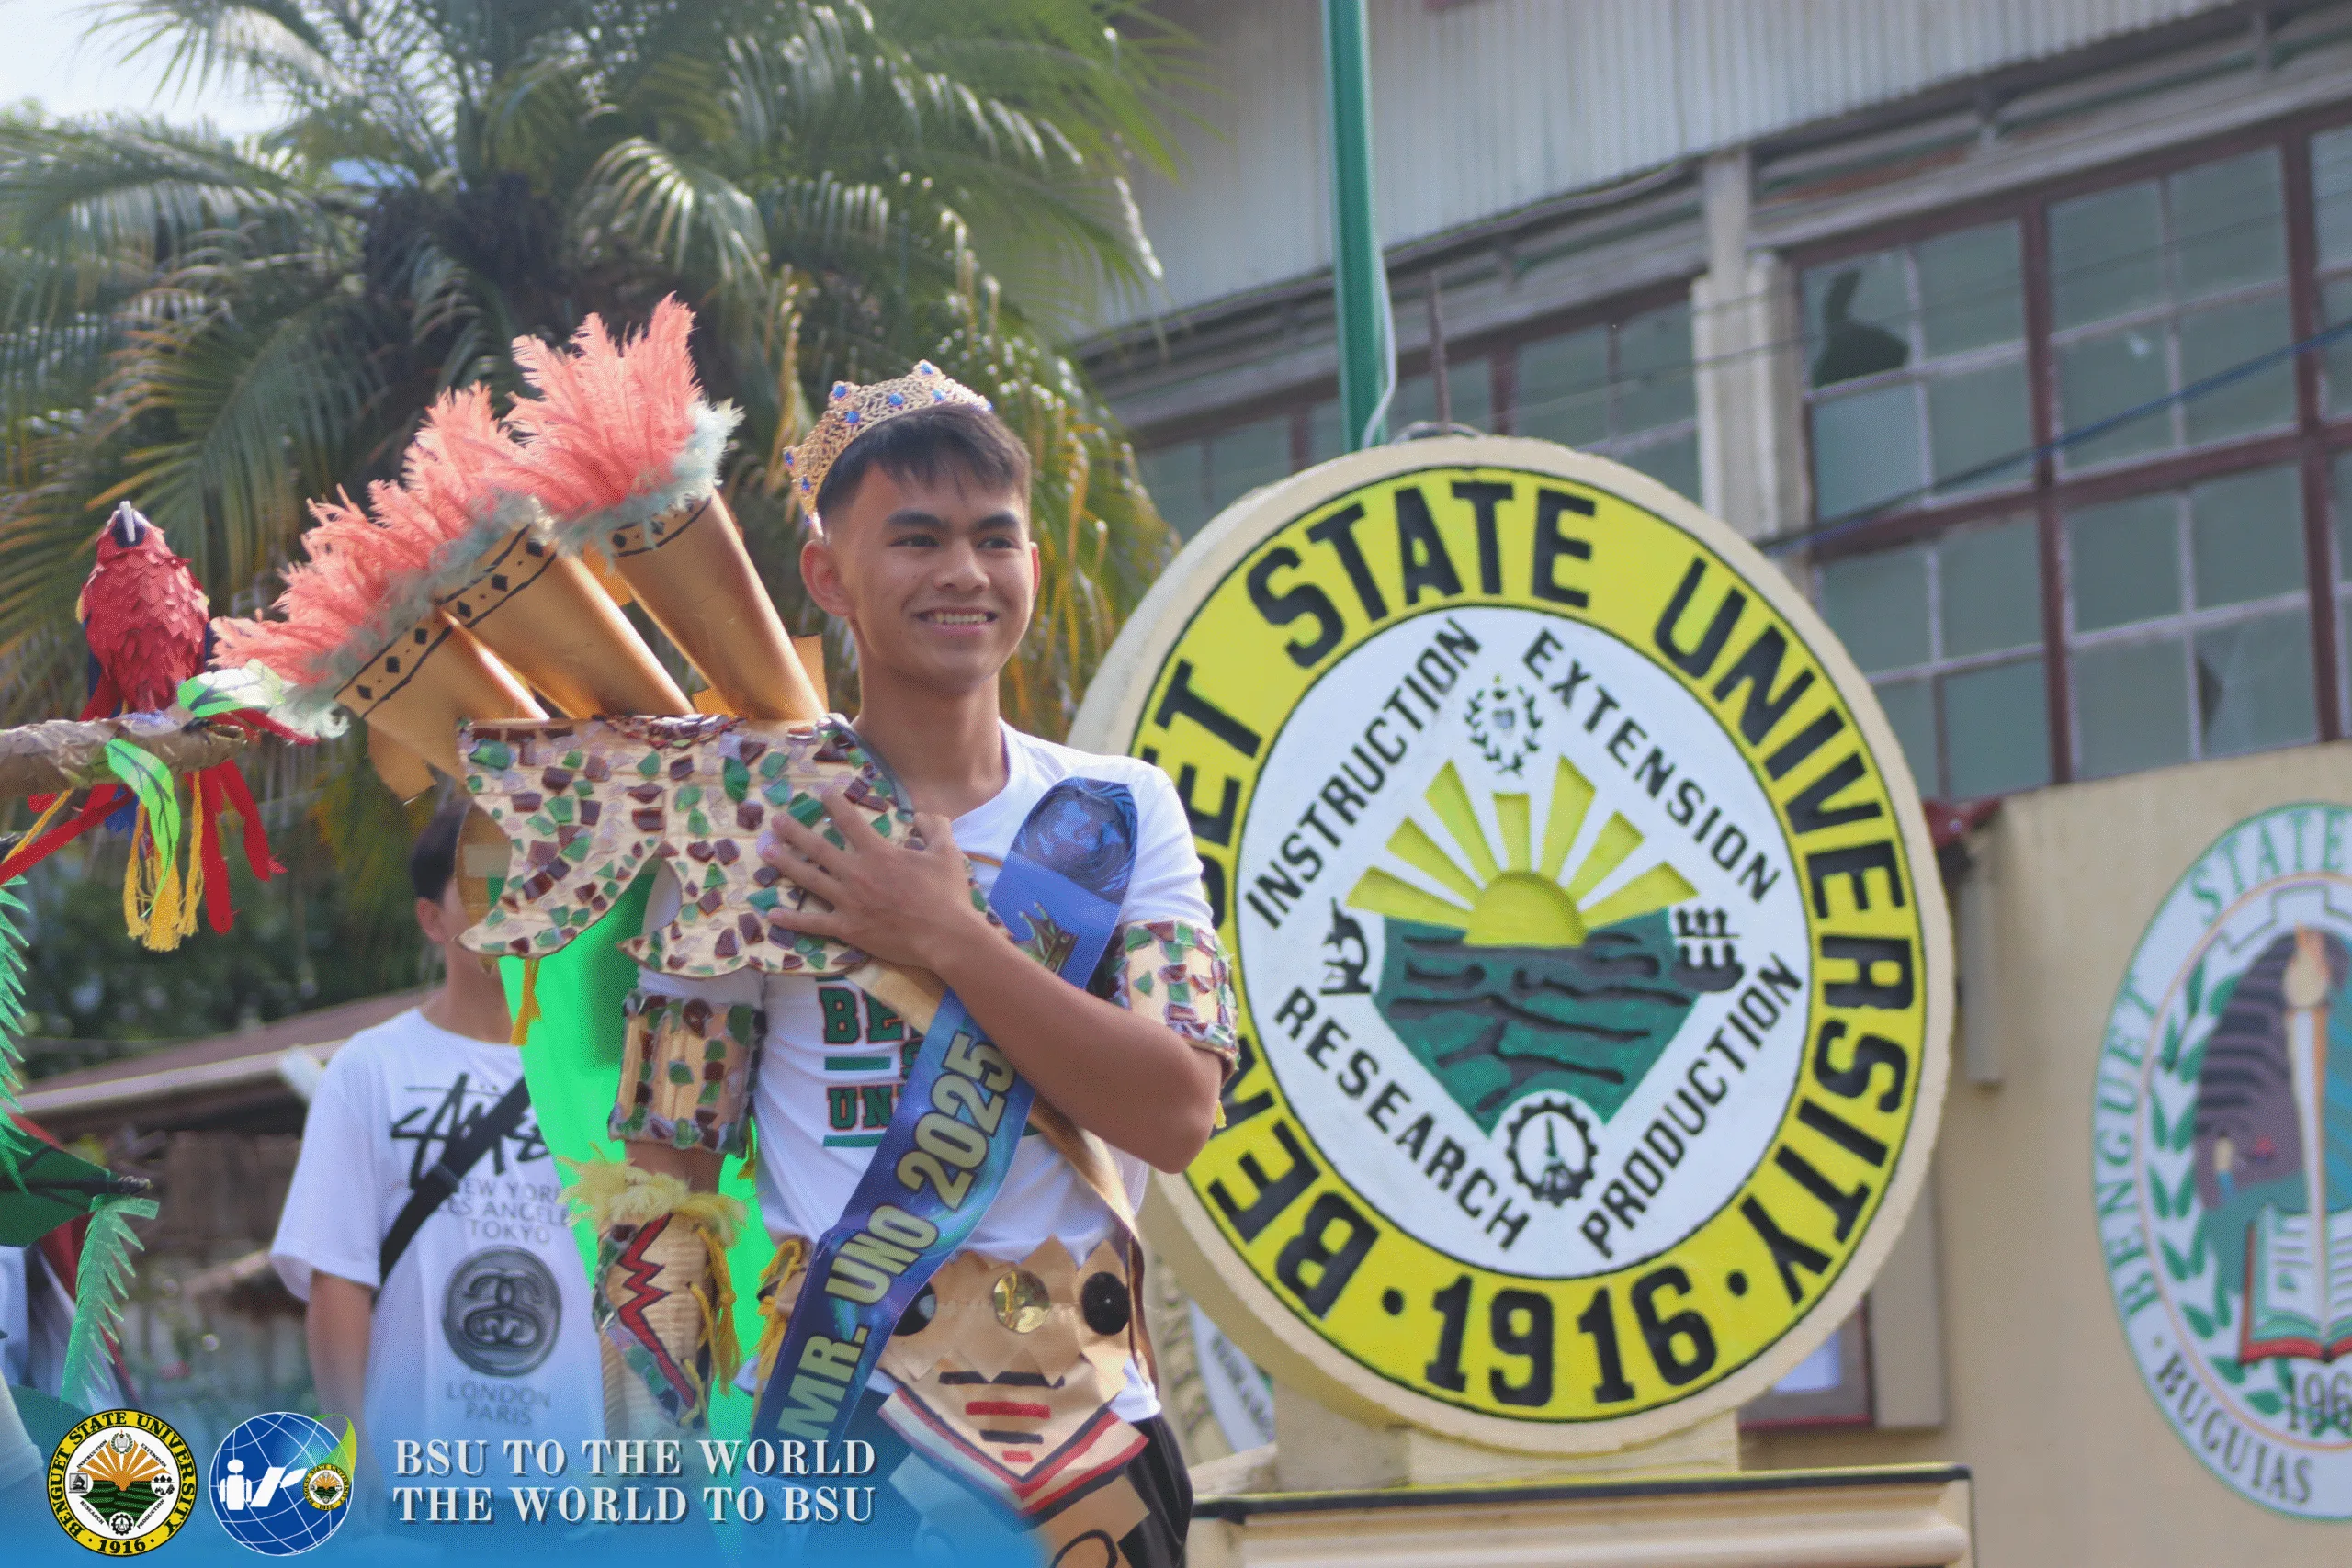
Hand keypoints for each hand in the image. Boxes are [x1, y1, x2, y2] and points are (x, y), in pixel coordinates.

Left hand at [759, 791, 990, 970]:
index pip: (850, 821)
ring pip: (808, 879)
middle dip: (794, 831)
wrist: (946, 937)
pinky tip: (772, 913)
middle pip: (818, 848)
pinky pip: (813, 923)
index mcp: (879, 853)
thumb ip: (934, 828)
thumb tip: (923, 812)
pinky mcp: (847, 928)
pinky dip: (792, 919)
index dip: (834, 804)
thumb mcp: (947, 853)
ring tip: (766, 851)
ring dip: (785, 863)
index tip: (822, 793)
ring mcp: (848, 902)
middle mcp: (857, 873)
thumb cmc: (947, 895)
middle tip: (776, 821)